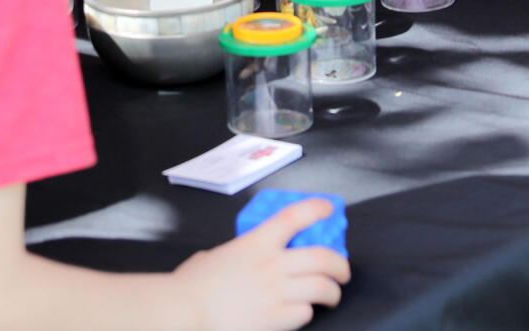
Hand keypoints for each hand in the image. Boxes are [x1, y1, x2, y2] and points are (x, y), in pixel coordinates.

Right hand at [171, 195, 349, 330]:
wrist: (185, 310)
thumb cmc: (191, 285)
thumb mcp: (213, 256)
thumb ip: (231, 254)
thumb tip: (225, 260)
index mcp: (257, 242)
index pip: (295, 216)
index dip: (316, 208)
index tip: (328, 208)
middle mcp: (272, 264)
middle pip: (323, 256)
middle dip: (340, 264)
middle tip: (343, 271)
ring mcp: (276, 292)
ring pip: (322, 287)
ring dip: (332, 292)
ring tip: (332, 295)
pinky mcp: (275, 319)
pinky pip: (305, 313)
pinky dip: (306, 312)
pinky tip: (301, 313)